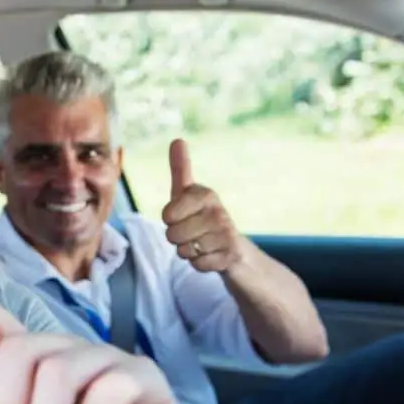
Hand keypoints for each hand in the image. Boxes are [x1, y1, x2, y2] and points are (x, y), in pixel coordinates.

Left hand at [161, 139, 243, 272]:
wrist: (235, 250)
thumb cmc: (203, 219)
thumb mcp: (189, 194)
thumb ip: (181, 170)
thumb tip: (178, 139)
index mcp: (205, 194)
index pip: (168, 213)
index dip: (169, 219)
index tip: (181, 216)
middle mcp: (218, 211)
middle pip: (172, 234)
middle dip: (176, 239)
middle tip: (192, 234)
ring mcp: (226, 234)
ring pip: (184, 251)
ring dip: (188, 252)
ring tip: (202, 244)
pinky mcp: (231, 256)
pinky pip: (197, 265)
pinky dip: (199, 264)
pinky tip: (211, 256)